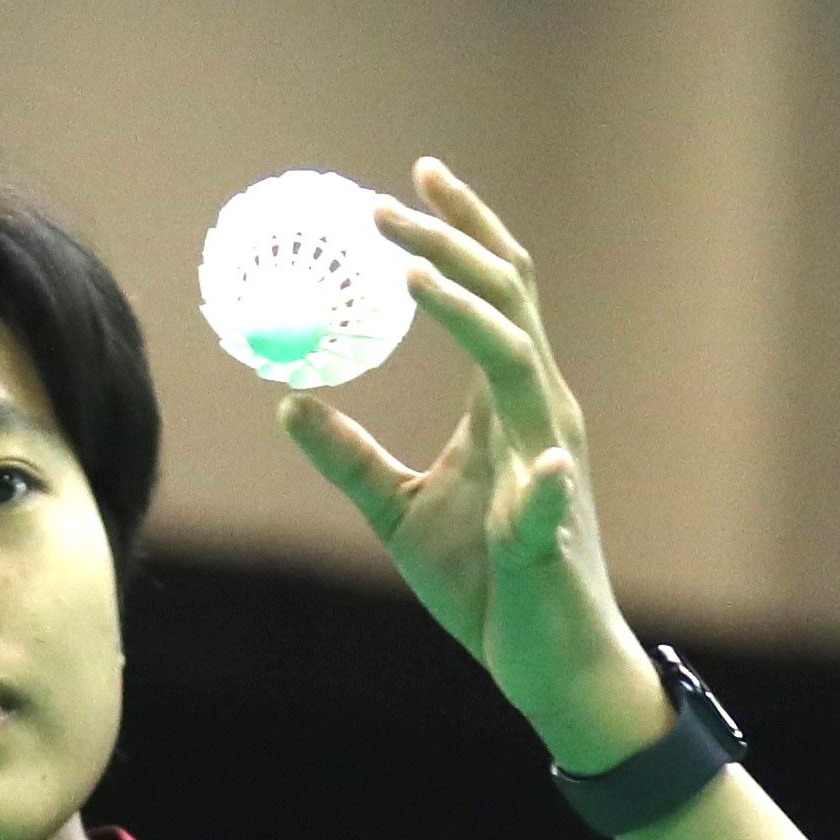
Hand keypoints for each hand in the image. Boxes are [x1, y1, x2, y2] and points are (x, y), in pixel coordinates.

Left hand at [275, 160, 670, 773]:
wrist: (550, 662)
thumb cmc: (489, 586)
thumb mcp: (398, 511)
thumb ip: (350, 457)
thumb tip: (290, 404)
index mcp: (507, 405)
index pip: (494, 291)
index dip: (459, 232)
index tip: (416, 177)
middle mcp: (538, 415)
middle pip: (509, 298)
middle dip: (451, 243)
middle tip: (383, 204)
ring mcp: (549, 468)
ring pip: (519, 362)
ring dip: (467, 311)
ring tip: (410, 272)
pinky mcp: (547, 535)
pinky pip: (545, 498)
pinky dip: (538, 480)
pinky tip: (534, 464)